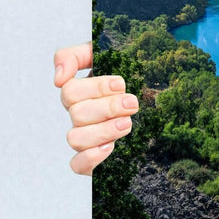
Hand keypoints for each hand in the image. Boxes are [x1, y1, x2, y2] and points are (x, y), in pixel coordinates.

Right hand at [54, 43, 138, 175]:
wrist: (160, 100)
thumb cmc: (131, 74)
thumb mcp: (107, 54)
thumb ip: (76, 56)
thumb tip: (58, 78)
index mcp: (81, 92)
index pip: (70, 90)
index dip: (95, 87)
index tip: (121, 83)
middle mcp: (81, 115)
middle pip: (77, 114)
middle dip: (107, 107)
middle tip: (132, 103)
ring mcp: (86, 138)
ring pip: (75, 138)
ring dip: (103, 130)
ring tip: (127, 124)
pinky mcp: (94, 160)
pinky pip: (77, 165)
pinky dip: (91, 157)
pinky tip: (111, 147)